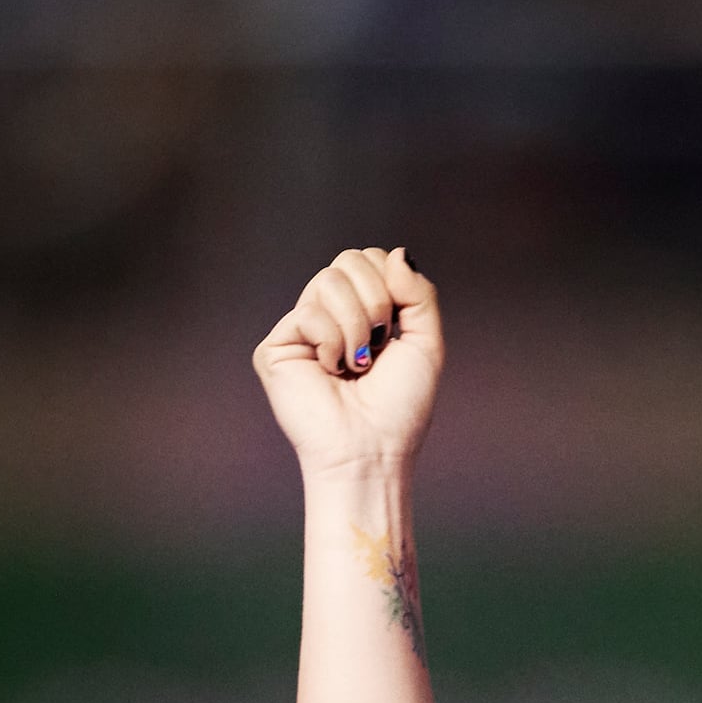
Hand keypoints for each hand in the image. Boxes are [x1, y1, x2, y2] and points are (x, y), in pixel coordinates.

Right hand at [254, 245, 442, 478]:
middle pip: (349, 259)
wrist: (372, 449)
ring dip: (357, 326)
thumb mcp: (425, 342)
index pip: (370, 258)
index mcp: (361, 311)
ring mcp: (301, 330)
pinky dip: (332, 343)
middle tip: (376, 345)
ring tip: (356, 364)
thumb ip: (418, 293)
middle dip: (376, 300)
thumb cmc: (399, 407)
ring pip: (329, 280)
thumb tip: (397, 252)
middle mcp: (329, 315)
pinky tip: (330, 371)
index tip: (395, 327)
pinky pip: (309, 313)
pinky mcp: (276, 348)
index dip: (391, 282)